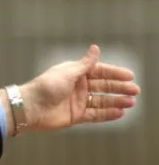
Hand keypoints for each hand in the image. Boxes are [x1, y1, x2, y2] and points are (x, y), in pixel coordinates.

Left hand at [19, 44, 139, 131]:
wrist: (30, 108)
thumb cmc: (45, 87)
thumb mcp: (67, 72)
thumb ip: (84, 64)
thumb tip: (95, 48)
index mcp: (74, 73)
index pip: (99, 71)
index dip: (114, 73)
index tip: (129, 76)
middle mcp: (77, 87)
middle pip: (103, 87)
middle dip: (119, 88)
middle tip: (134, 90)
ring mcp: (77, 101)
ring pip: (101, 101)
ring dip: (116, 101)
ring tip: (130, 102)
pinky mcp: (75, 115)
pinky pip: (95, 115)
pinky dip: (107, 114)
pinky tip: (119, 113)